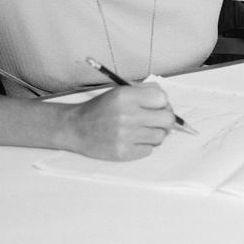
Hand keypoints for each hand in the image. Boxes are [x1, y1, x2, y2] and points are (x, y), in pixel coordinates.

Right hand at [63, 83, 177, 160]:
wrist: (76, 128)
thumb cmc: (100, 109)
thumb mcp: (119, 91)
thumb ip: (144, 91)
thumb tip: (166, 101)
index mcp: (125, 96)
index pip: (162, 98)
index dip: (163, 102)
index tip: (159, 106)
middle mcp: (127, 115)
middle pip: (167, 119)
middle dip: (165, 119)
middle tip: (157, 120)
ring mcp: (125, 136)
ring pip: (160, 136)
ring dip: (155, 133)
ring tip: (141, 130)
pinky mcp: (123, 152)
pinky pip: (149, 150)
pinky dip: (144, 146)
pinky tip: (132, 140)